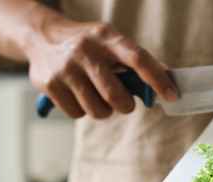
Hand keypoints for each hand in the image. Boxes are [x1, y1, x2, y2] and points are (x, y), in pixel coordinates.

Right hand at [26, 19, 177, 118]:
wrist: (41, 37)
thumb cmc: (86, 44)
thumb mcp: (109, 41)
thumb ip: (135, 59)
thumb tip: (166, 75)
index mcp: (106, 37)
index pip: (138, 59)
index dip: (157, 80)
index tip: (171, 96)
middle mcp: (85, 50)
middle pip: (116, 95)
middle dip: (125, 105)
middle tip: (122, 102)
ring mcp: (66, 68)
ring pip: (98, 110)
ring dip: (103, 110)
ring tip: (96, 96)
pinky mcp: (51, 85)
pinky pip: (77, 114)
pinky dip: (81, 110)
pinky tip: (77, 95)